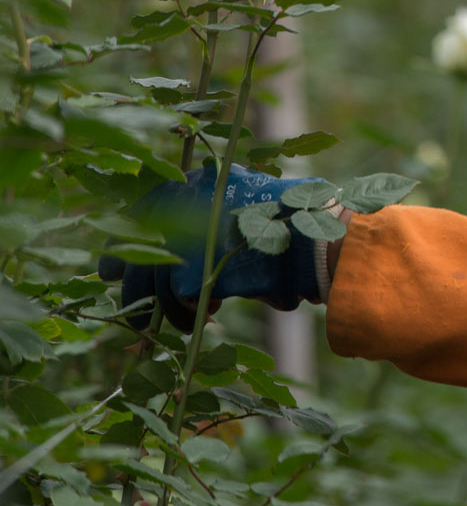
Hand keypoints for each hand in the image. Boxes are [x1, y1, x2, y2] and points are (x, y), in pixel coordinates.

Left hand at [98, 163, 324, 332]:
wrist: (317, 238)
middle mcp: (184, 207)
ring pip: (157, 285)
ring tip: (187, 323)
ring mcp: (186, 239)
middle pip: (138, 253)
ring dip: (169, 310)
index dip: (123, 246)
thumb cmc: (294, 221)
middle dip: (132, 287)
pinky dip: (192, 313)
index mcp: (197, 182)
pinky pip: (182, 300)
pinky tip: (210, 315)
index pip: (140, 214)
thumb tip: (178, 242)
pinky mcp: (194, 274)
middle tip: (135, 312)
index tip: (111, 270)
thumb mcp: (249, 199)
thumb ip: (214, 210)